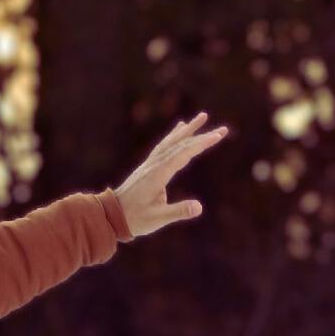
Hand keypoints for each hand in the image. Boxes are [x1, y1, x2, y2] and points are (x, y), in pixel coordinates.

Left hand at [113, 110, 228, 237]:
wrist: (111, 215)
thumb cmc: (134, 218)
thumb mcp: (157, 219)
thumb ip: (178, 212)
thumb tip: (199, 207)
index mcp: (158, 174)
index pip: (183, 154)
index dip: (201, 144)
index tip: (218, 136)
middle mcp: (155, 164)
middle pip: (181, 144)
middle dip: (202, 136)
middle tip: (223, 129)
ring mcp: (150, 163)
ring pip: (172, 141)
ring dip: (188, 129)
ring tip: (202, 117)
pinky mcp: (148, 166)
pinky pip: (164, 145)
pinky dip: (175, 135)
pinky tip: (180, 128)